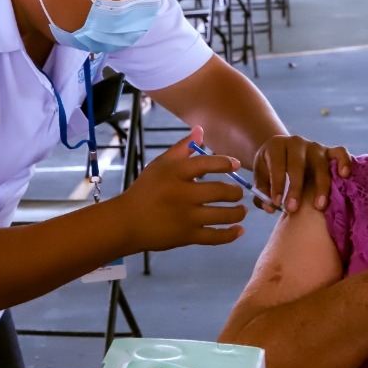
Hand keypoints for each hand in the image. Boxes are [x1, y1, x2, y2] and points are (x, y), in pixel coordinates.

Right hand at [117, 126, 247, 251]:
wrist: (126, 222)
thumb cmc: (145, 190)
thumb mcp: (159, 165)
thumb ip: (182, 148)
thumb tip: (200, 130)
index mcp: (175, 173)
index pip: (206, 164)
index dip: (225, 163)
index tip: (235, 165)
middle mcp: (182, 194)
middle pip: (220, 191)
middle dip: (235, 192)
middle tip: (239, 193)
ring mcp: (185, 217)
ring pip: (222, 215)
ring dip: (237, 213)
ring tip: (241, 211)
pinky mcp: (186, 236)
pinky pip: (214, 237)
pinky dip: (230, 235)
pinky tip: (239, 230)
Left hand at [253, 135, 350, 212]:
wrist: (283, 152)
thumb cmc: (270, 167)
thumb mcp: (261, 176)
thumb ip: (262, 193)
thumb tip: (269, 208)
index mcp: (276, 146)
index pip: (277, 165)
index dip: (277, 185)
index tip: (277, 203)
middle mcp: (296, 143)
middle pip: (298, 164)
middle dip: (295, 188)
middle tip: (292, 209)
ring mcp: (315, 146)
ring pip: (321, 163)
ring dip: (321, 186)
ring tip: (319, 206)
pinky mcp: (329, 150)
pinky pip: (340, 152)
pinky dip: (344, 162)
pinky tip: (344, 176)